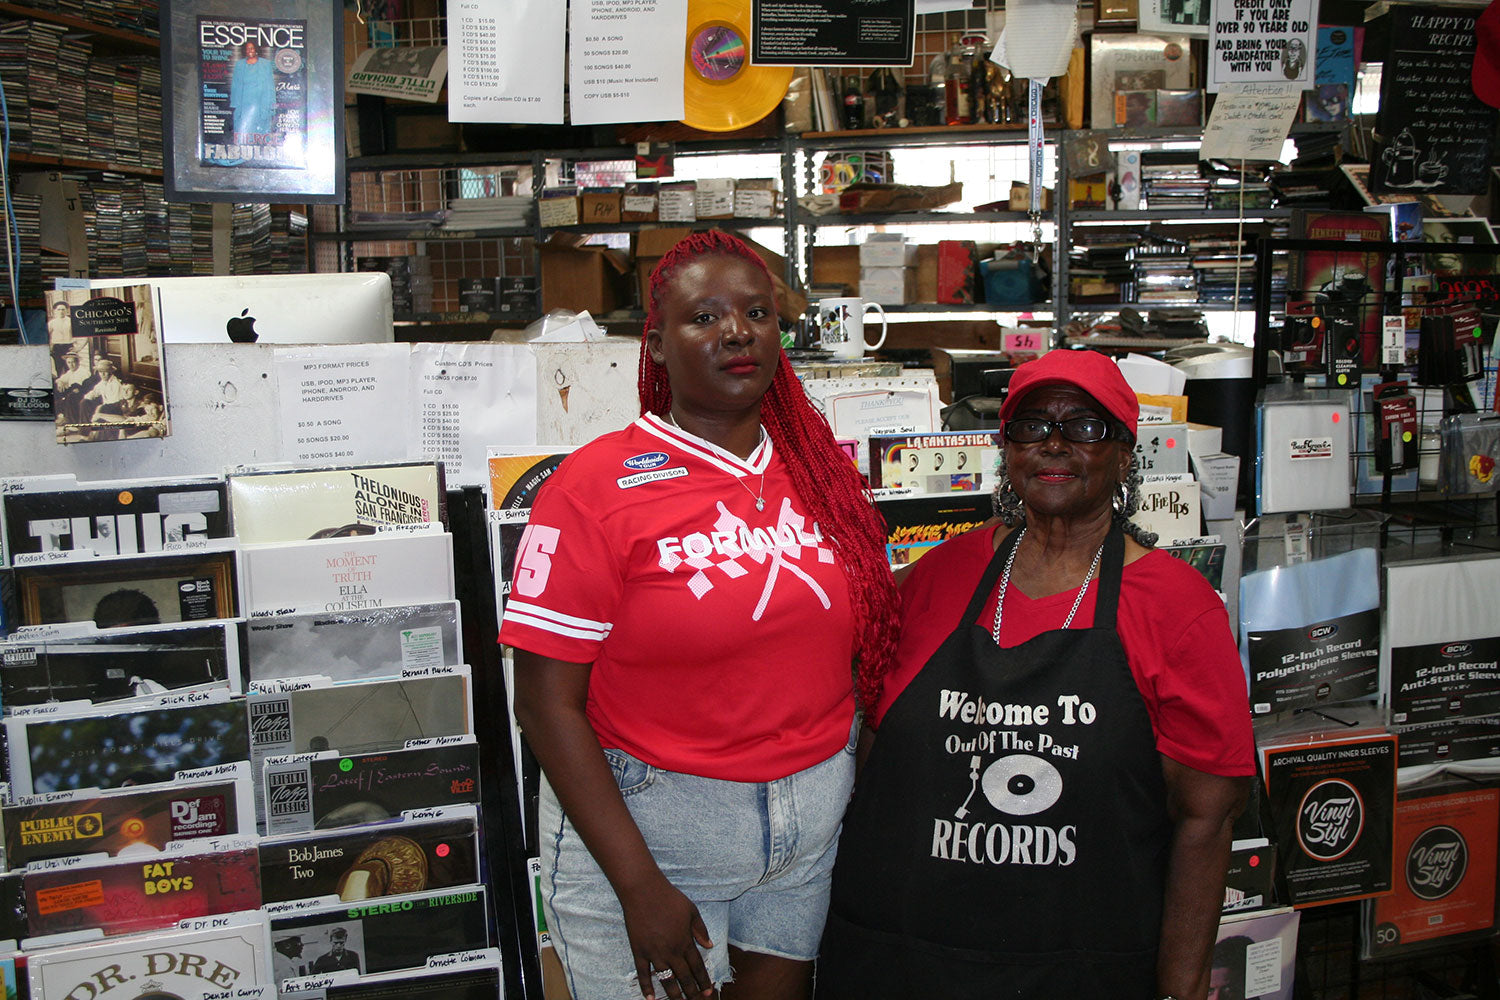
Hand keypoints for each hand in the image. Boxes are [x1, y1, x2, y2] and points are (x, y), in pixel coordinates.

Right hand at [619, 874, 714, 999]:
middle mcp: (671, 951)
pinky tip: (651, 998)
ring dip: (674, 995)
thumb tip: (709, 945)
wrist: (643, 891)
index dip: (703, 981)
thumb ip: (700, 929)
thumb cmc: (669, 897)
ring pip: (666, 980)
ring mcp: (654, 953)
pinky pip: (643, 974)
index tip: (708, 992)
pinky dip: (646, 987)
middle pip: (684, 977)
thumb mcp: (692, 910)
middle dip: (692, 992)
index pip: (697, 967)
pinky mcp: (639, 951)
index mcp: (685, 941)